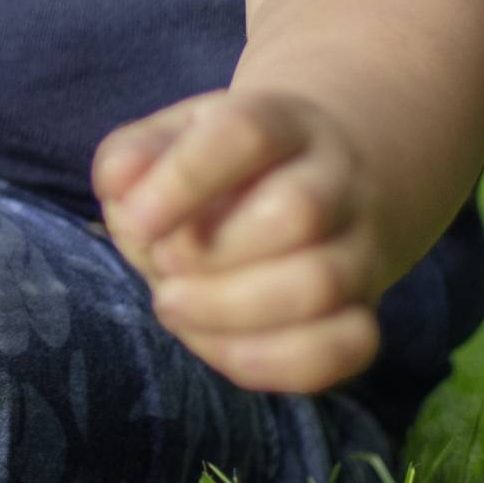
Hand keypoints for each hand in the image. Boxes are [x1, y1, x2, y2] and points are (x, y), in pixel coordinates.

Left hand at [90, 90, 381, 394]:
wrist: (313, 191)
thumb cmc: (220, 170)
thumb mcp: (172, 141)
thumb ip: (133, 157)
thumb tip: (118, 186)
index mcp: (283, 122)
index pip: (246, 133)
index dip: (184, 178)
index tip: (133, 220)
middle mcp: (335, 180)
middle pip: (299, 212)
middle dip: (213, 252)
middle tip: (162, 263)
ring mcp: (359, 248)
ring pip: (322, 285)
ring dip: (231, 311)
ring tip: (173, 303)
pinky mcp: (365, 311)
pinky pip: (349, 347)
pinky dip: (277, 360)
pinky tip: (221, 347)